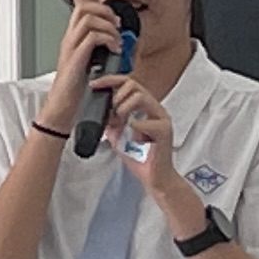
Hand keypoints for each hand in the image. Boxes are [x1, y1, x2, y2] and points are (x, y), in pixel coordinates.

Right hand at [47, 0, 129, 113]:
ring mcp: (71, 48)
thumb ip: (99, 52)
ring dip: (108, 27)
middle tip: (116, 25)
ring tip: (116, 40)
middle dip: (105, 12)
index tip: (115, 21)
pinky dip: (108, 40)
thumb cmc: (76, 91)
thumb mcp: (90, 65)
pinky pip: (92, 37)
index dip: (101, 8)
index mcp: (73, 40)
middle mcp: (70, 40)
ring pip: (88, 19)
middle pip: (83, 8)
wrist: (63, 108)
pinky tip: (114, 50)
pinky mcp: (75, 58)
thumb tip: (117, 44)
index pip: (82, 9)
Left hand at [108, 76, 188, 205]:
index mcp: (146, 108)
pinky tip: (133, 138)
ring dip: (123, 109)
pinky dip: (133, 128)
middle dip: (116, 97)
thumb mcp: (119, 136)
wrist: (154, 178)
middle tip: (111, 113)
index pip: (129, 83)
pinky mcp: (164, 131)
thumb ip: (112, 123)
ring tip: (120, 123)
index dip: (110, 80)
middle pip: (134, 85)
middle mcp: (156, 110)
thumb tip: (99, 113)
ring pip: (140, 97)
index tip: (95, 84)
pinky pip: (143, 121)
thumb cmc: (140, 158)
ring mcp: (162, 119)